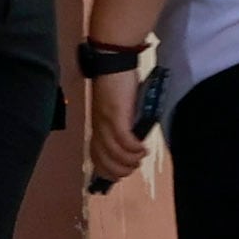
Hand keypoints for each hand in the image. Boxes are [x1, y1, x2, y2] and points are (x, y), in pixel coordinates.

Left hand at [88, 71, 148, 185]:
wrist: (113, 62)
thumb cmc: (118, 81)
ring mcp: (107, 121)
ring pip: (114, 153)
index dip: (105, 170)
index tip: (119, 176)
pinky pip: (124, 140)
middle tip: (133, 168)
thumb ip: (123, 122)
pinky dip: (133, 148)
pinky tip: (142, 148)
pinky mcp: (117, 115)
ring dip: (128, 160)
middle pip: (104, 159)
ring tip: (140, 158)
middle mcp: (99, 126)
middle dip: (118, 170)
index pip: (96, 156)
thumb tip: (135, 136)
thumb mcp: (119, 107)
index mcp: (98, 125)